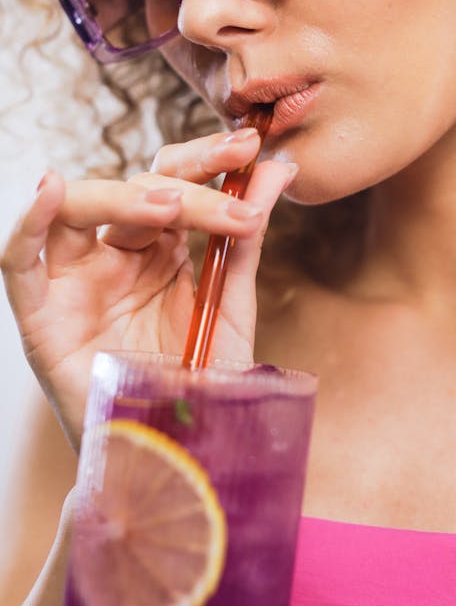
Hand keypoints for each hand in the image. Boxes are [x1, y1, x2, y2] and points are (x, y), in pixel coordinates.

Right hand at [1, 129, 295, 448]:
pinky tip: (48, 189)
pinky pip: (19, 261)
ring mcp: (77, 279)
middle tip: (232, 167)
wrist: (177, 460)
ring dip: (124, 195)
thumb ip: (246, 235)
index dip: (208, 160)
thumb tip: (278, 167)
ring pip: (81, 207)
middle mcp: (115, 254)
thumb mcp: (232, 303)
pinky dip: (29, 223)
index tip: (252, 146)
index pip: (174, 183)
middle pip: (138, 190)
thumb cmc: (200, 383)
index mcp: (159, 249)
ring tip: (171, 205)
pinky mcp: (39, 316)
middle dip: (188, 175)